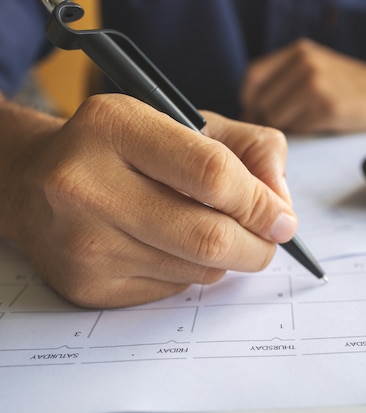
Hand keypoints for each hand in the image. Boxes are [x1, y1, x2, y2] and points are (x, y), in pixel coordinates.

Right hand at [7, 94, 295, 307]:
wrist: (35, 182)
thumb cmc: (125, 149)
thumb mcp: (186, 123)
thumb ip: (251, 150)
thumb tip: (281, 208)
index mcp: (115, 126)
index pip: (212, 174)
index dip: (261, 203)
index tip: (282, 218)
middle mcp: (87, 185)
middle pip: (209, 236)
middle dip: (257, 245)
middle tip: (268, 240)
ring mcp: (83, 242)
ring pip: (198, 269)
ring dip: (226, 258)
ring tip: (213, 232)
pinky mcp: (86, 285)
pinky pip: (174, 289)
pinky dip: (192, 272)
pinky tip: (171, 247)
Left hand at [241, 38, 365, 132]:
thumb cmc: (349, 87)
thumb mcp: (316, 68)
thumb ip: (284, 81)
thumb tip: (248, 111)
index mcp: (299, 51)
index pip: (253, 76)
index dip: (250, 99)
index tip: (257, 113)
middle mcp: (305, 63)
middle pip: (262, 101)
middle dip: (268, 117)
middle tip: (287, 124)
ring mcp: (316, 84)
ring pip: (276, 117)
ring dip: (287, 127)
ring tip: (308, 122)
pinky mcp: (327, 107)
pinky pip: (297, 128)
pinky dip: (304, 132)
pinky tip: (321, 124)